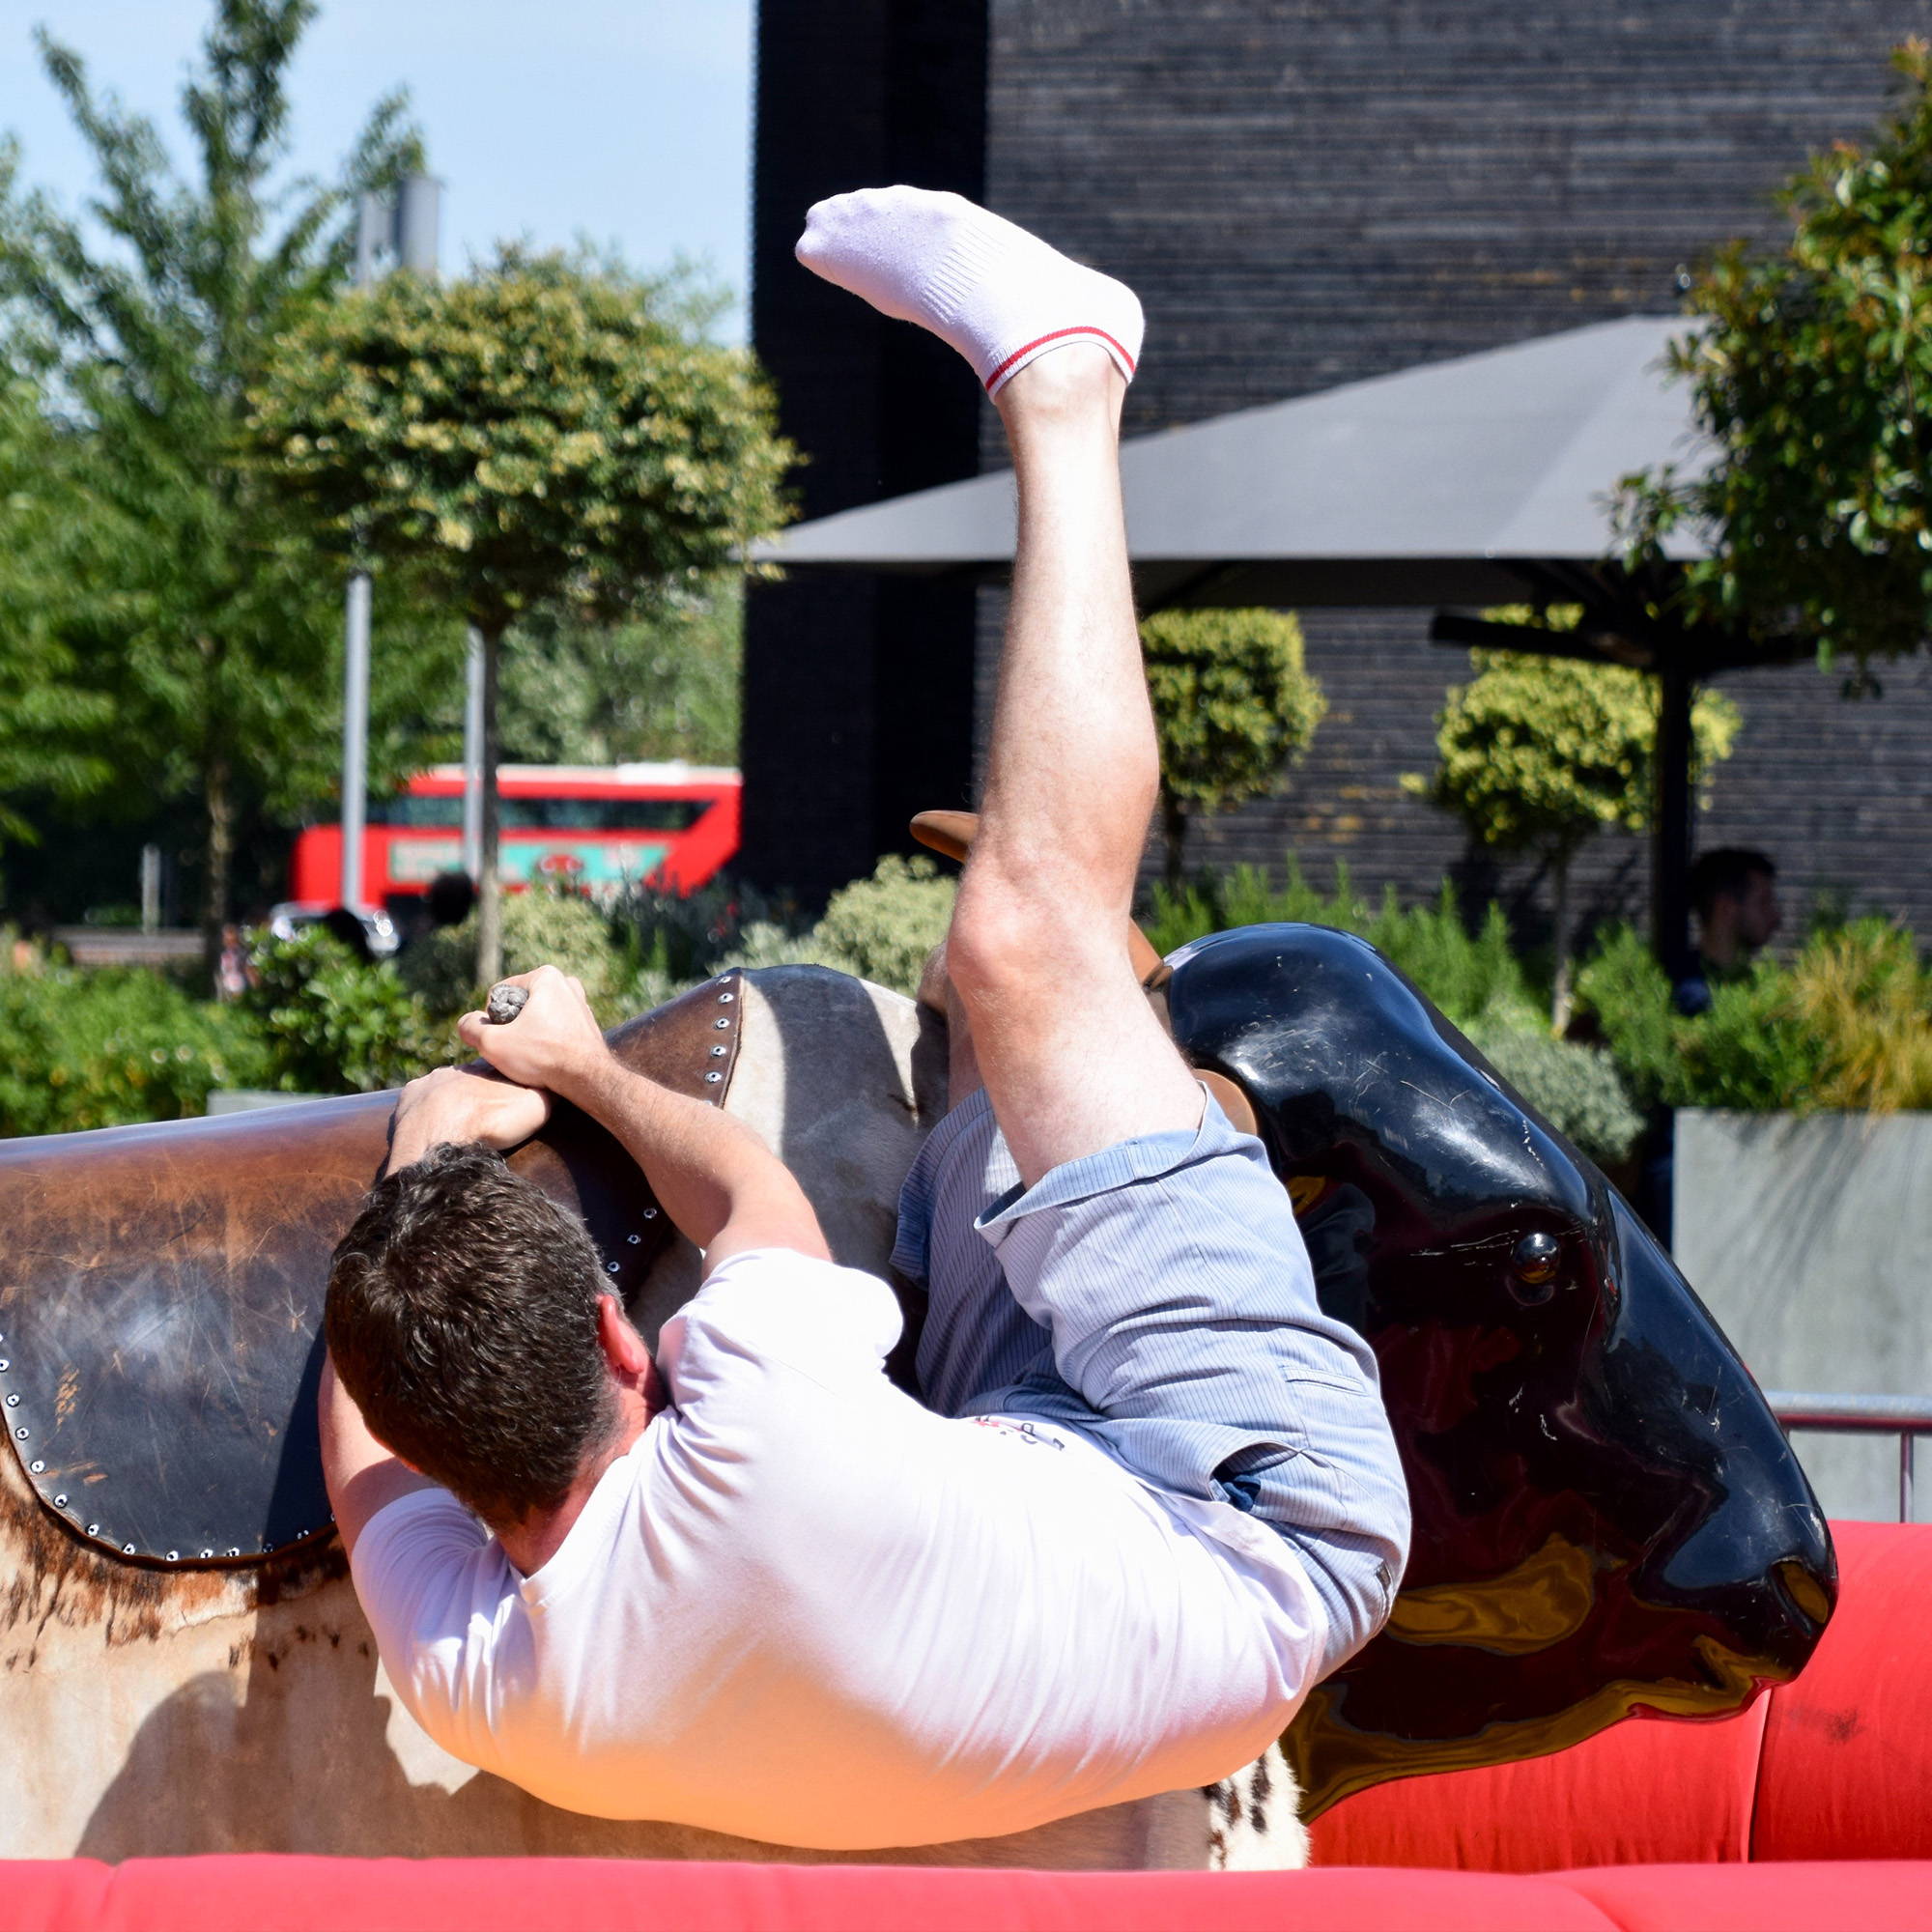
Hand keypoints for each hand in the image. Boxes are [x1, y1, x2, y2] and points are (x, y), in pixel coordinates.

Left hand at [387, 1064, 550, 1170]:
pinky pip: (417, 1101)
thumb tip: (558, 1083)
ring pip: (442, 1088)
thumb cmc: (491, 1122)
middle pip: (469, 1077)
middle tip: (484, 1113)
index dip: (505, 1081)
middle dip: (476, 1091)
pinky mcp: (407, 1100)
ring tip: (457, 1124)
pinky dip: (424, 1111)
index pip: (498, 1068)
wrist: (441, 1142)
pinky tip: (432, 1127)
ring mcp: (428, 1083)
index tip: (509, 1095)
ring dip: (450, 1102)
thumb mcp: (535, 1106)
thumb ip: (546, 1092)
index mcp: (486, 1067)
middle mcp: (456, 1069)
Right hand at [456, 963, 609, 1097]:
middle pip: (519, 1005)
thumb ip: (470, 1028)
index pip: (500, 994)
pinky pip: (553, 1027)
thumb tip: (467, 1023)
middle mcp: (566, 983)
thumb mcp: (493, 1043)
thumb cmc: (542, 1057)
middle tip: (515, 1050)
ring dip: (527, 1034)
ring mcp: (579, 1002)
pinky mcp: (585, 1022)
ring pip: (536, 1017)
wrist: (588, 1079)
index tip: (503, 1039)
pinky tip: (545, 1058)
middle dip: (511, 1026)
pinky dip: (545, 1040)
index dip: (492, 1019)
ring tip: (530, 1056)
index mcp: (545, 976)